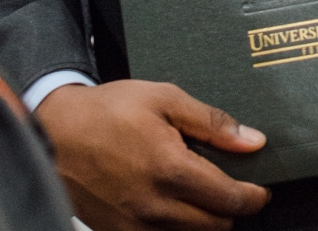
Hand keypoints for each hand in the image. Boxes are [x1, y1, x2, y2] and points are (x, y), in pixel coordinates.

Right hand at [37, 79, 269, 229]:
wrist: (56, 133)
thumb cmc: (108, 111)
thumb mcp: (165, 99)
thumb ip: (212, 123)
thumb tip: (252, 142)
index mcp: (170, 170)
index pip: (229, 201)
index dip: (252, 197)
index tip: (260, 189)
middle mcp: (154, 207)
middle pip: (215, 227)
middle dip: (230, 209)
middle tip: (231, 186)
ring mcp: (134, 227)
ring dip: (203, 220)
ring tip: (200, 191)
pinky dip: (175, 227)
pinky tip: (172, 201)